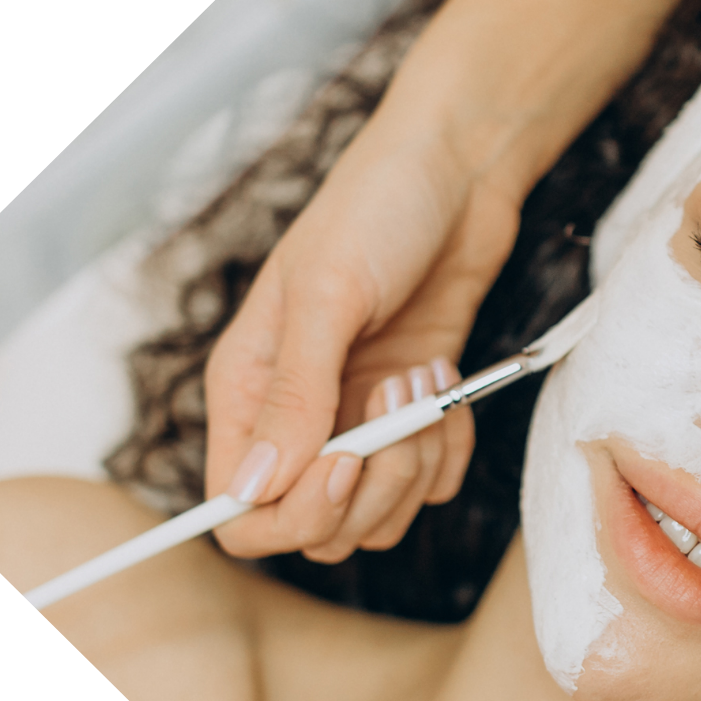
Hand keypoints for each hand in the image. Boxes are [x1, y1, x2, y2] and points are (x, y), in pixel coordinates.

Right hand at [197, 0, 678, 562]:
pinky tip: (448, 382)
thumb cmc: (379, 209)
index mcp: (248, 392)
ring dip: (416, 465)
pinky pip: (430, 482)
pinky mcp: (414, 414)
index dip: (292, 515)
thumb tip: (256, 488)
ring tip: (425, 380)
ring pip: (381, 515)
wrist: (459, 171)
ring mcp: (359, 420)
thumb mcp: (327, 293)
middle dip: (370, 489)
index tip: (345, 465)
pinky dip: (450, 449)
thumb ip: (295, 394)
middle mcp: (298, 417)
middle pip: (317, 529)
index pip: (241, 510)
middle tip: (399, 408)